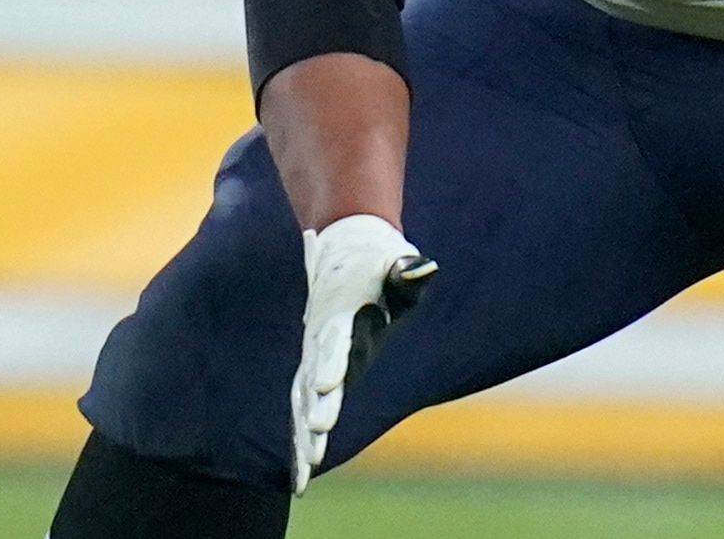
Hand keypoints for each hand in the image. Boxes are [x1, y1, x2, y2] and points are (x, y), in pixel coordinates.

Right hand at [290, 214, 433, 493]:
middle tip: (316, 436)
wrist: (342, 247)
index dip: (329, 362)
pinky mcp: (315, 369)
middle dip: (314, 408)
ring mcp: (315, 355)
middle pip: (313, 378)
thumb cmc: (378, 260)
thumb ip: (407, 272)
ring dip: (302, 435)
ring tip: (304, 476)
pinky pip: (302, 406)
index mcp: (339, 313)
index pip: (334, 342)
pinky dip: (300, 438)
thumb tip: (423, 269)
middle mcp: (321, 338)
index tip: (324, 385)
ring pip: (302, 400)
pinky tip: (302, 477)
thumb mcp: (395, 262)